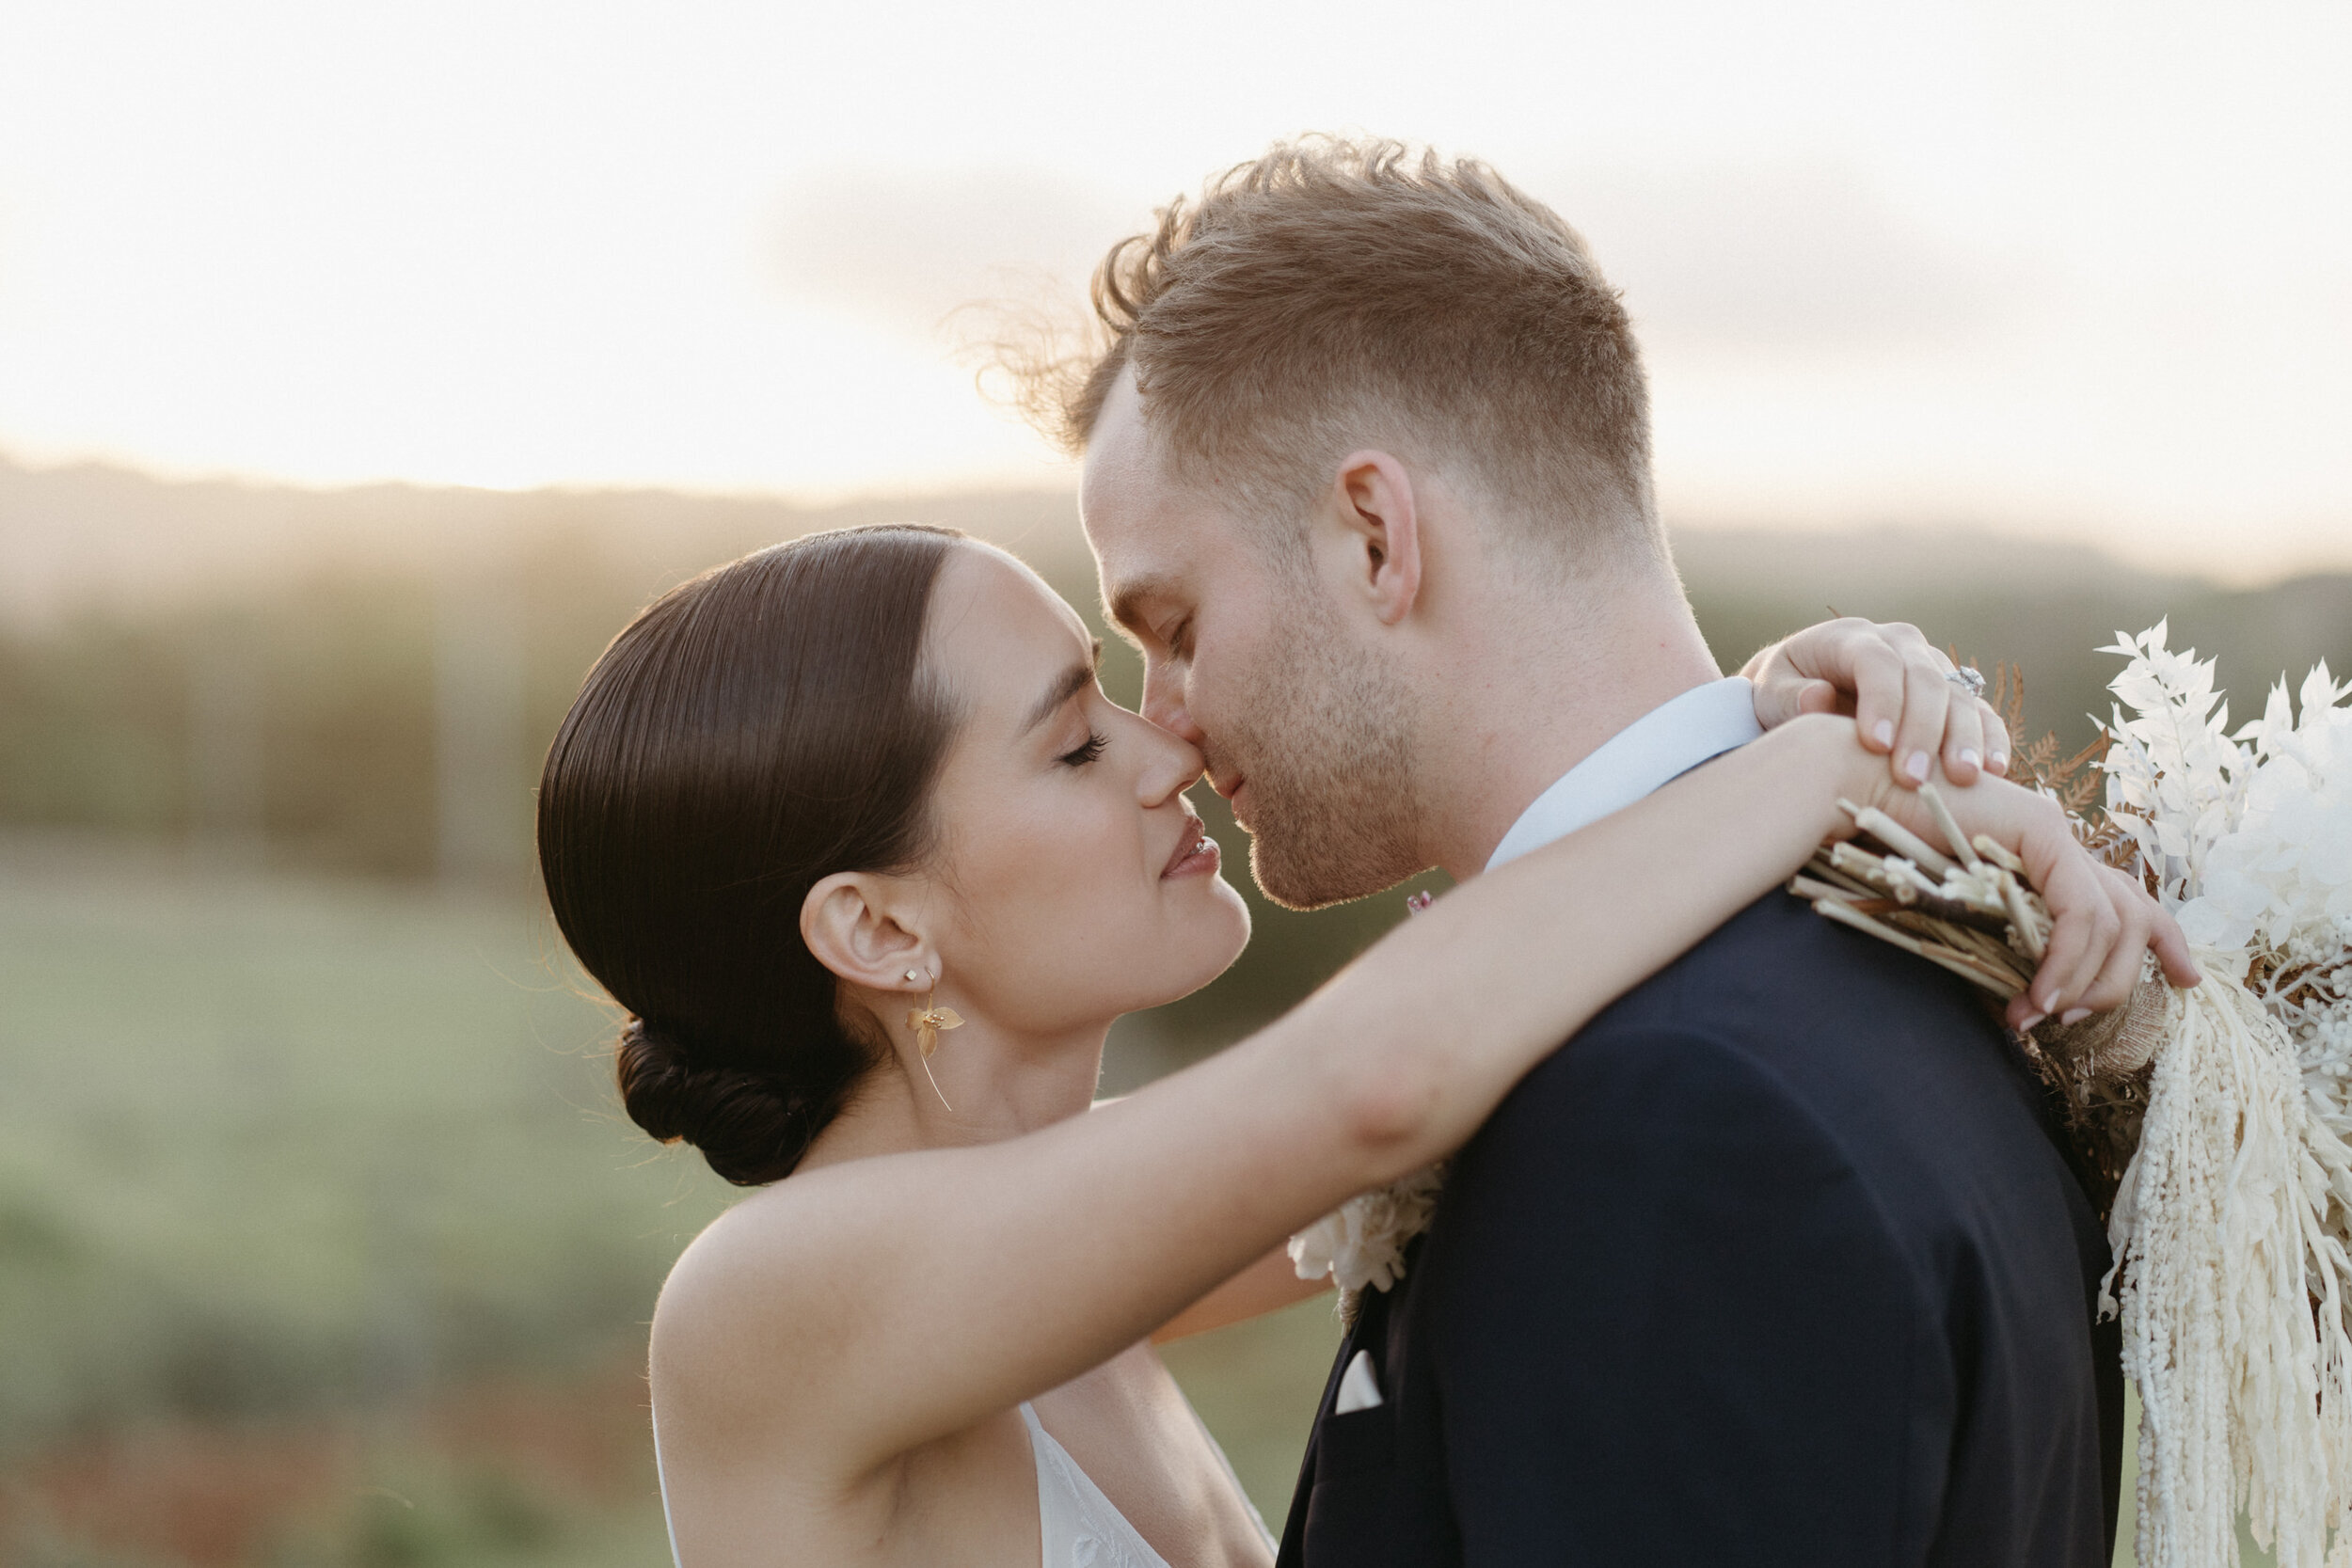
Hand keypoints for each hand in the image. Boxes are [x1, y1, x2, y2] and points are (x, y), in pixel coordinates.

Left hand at [1746, 618, 2010, 789]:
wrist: (1799, 691)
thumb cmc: (1779, 694)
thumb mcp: (1767, 692)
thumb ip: (1787, 696)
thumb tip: (1818, 698)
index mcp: (1851, 638)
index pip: (1877, 662)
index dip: (1881, 701)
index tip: (1876, 745)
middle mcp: (1900, 645)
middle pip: (1924, 680)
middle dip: (1922, 730)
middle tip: (1912, 778)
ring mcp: (1931, 668)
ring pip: (1958, 696)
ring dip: (1963, 738)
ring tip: (1963, 779)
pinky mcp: (1952, 696)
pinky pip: (1980, 713)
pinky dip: (1990, 739)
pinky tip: (1994, 770)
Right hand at [1858, 763, 2200, 1028]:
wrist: (1859, 793)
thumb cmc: (1892, 853)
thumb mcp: (1963, 909)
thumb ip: (2002, 939)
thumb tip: (2029, 1005)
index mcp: (2052, 857)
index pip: (2130, 900)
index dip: (2169, 942)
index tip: (2190, 982)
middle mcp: (2064, 841)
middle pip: (2135, 916)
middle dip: (2121, 980)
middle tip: (2074, 1020)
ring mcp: (2056, 832)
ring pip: (2115, 919)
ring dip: (2084, 979)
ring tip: (2043, 1014)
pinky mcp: (2041, 831)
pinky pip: (2079, 910)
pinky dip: (2065, 959)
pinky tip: (2037, 993)